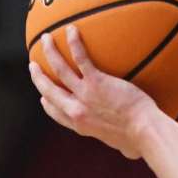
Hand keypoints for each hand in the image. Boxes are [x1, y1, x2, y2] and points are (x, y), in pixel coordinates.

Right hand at [28, 26, 157, 158]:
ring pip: (59, 70)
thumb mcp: (123, 146)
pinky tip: (71, 29)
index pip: (57, 113)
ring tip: (46, 38)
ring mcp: (84, 96)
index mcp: (81, 126)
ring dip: (50, 52)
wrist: (143, 131)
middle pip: (50, 91)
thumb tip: (132, 147)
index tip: (42, 97)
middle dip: (38, 77)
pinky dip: (74, 43)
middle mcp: (77, 110)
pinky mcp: (96, 82)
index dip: (47, 104)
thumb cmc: (139, 140)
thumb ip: (120, 142)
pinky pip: (81, 58)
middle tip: (34, 65)